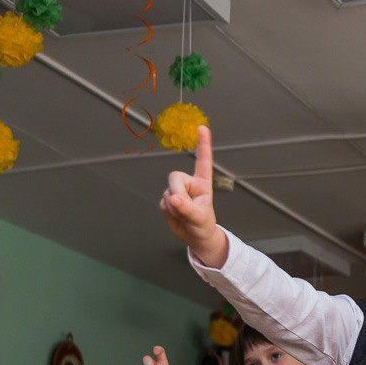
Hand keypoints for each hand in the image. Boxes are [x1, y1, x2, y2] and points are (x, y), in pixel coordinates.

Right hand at [159, 126, 227, 263]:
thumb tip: (174, 198)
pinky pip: (162, 203)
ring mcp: (177, 191)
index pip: (203, 161)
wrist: (195, 236)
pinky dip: (168, 212)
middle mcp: (189, 184)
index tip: (202, 128)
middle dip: (176, 192)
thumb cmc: (203, 225)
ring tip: (184, 215)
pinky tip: (177, 216)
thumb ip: (188, 209)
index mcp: (202, 183)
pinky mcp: (167, 200)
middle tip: (183, 207)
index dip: (203, 144)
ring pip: (167, 192)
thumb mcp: (200, 218)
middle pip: (174, 176)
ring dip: (174, 207)